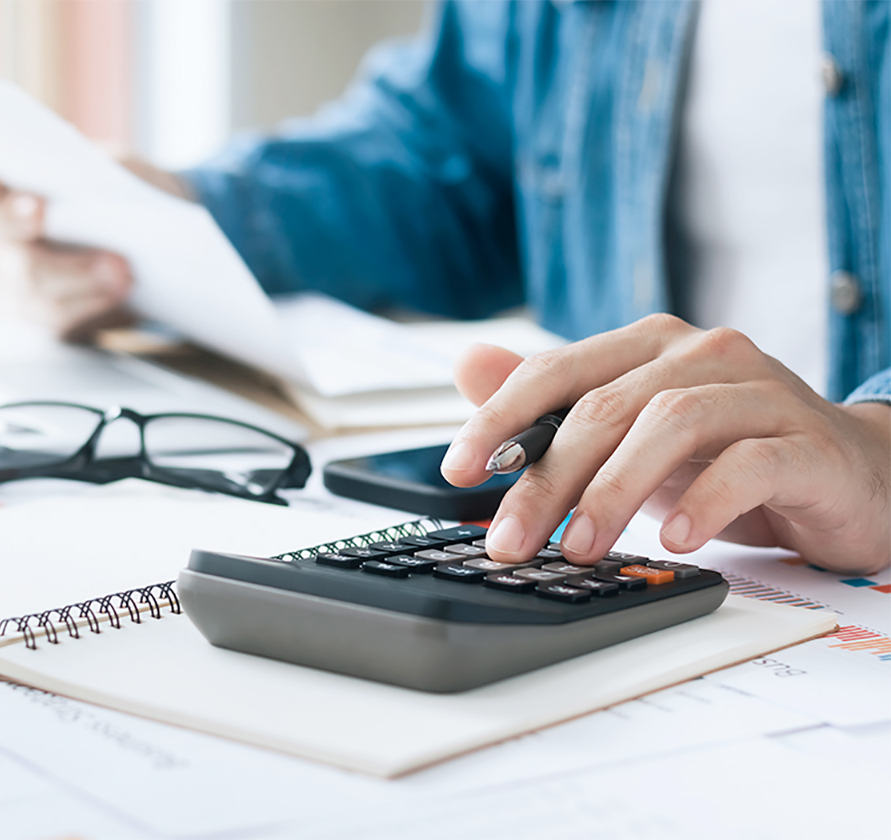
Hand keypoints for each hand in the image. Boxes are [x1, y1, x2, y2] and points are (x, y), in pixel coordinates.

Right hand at [0, 138, 190, 340]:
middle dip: (15, 217)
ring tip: (119, 266)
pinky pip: (57, 314)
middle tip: (40, 212)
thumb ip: (96, 171)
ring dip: (75, 271)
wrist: (148, 237)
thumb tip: (89, 190)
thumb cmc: (118, 189)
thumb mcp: (114, 165)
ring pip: (28, 276)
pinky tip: (121, 291)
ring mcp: (14, 273)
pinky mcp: (43, 311)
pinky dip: (93, 302)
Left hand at [440, 314, 890, 574]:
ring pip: (671, 424)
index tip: (456, 471)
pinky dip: (704, 503)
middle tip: (511, 540)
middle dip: (547, 479)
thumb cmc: (725, 453)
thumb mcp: (627, 434)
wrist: (848, 475)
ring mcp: (759, 392)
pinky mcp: (805, 442)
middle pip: (605, 407)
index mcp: (649, 346)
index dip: (500, 419)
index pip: (557, 369)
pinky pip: (748, 464)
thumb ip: (552, 403)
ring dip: (614, 491)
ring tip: (581, 546)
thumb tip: (467, 365)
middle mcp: (703, 354)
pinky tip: (674, 540)